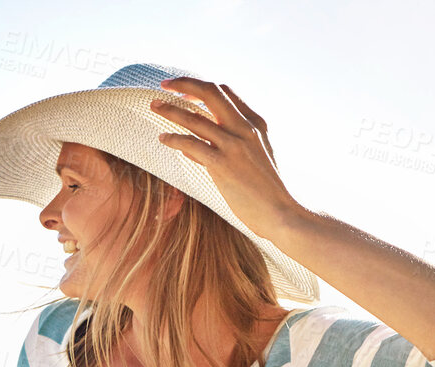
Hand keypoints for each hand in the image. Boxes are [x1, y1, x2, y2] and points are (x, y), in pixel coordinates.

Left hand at [150, 78, 303, 240]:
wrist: (280, 214)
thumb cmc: (266, 192)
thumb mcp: (256, 159)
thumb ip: (228, 147)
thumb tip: (191, 147)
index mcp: (256, 123)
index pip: (225, 92)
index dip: (202, 88)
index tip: (186, 94)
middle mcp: (244, 129)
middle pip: (210, 92)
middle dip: (184, 83)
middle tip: (165, 84)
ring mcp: (233, 145)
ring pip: (194, 117)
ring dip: (170, 109)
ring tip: (154, 106)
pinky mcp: (222, 164)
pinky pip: (190, 143)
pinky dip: (173, 138)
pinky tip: (163, 138)